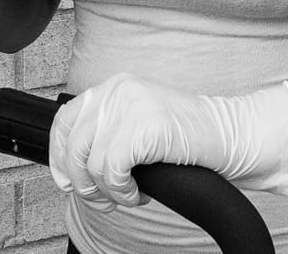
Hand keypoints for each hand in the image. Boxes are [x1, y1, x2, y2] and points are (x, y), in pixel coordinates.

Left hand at [49, 73, 287, 208]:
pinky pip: (113, 171)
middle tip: (105, 200)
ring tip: (131, 195)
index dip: (59, 157)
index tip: (67, 181)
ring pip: (92, 164)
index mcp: (113, 87)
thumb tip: (70, 169)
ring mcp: (131, 105)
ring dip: (109, 193)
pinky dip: (122, 192)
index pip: (64, 120)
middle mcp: (118, 89)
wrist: (229, 136)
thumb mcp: (138, 124)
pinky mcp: (145, 125)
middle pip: (74, 147)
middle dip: (84, 185)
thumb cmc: (185, 139)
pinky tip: (140, 193)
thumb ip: (107, 133)